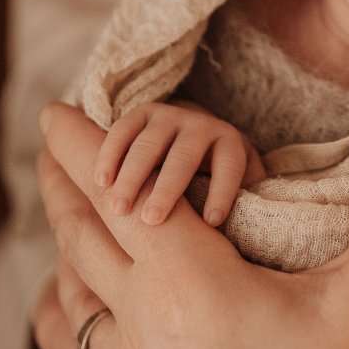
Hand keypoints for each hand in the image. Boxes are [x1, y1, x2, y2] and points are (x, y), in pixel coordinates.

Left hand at [37, 101, 348, 348]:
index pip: (120, 193)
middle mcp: (145, 328)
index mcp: (186, 284)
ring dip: (74, 258)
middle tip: (52, 146)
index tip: (56, 109)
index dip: (87, 146)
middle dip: (67, 186)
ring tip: (73, 236)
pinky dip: (85, 338)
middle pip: (86, 240)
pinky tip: (93, 347)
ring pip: (82, 306)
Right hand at [92, 100, 265, 225]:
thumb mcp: (240, 184)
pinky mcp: (142, 113)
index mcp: (230, 143)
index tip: (211, 223)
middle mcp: (201, 125)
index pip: (229, 167)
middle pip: (184, 156)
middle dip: (167, 188)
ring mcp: (170, 116)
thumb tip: (247, 235)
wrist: (197, 131)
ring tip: (119, 209)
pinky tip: (101, 182)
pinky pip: (123, 129)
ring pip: (148, 144)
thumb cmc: (217, 174)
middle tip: (152, 220)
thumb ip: (244, 203)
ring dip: (132, 177)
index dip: (222, 193)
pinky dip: (110, 154)